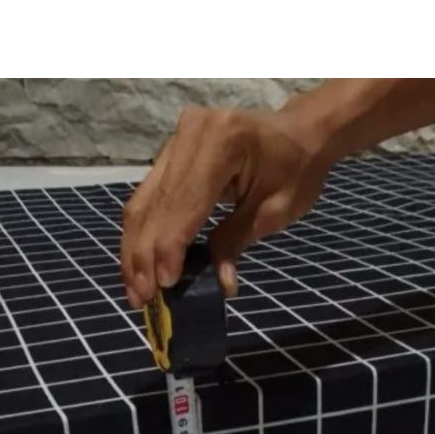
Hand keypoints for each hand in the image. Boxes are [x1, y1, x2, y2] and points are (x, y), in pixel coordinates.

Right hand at [120, 104, 332, 307]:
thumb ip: (238, 241)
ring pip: (143, 203)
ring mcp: (175, 142)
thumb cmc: (297, 170)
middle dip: (144, 256)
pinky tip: (139, 265)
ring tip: (136, 290)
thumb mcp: (275, 211)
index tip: (163, 285)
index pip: (185, 202)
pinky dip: (142, 234)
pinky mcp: (168, 154)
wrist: (299, 133)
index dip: (170, 246)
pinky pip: (148, 198)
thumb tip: (220, 284)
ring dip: (135, 250)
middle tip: (142, 299)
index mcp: (222, 141)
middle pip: (156, 204)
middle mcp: (190, 135)